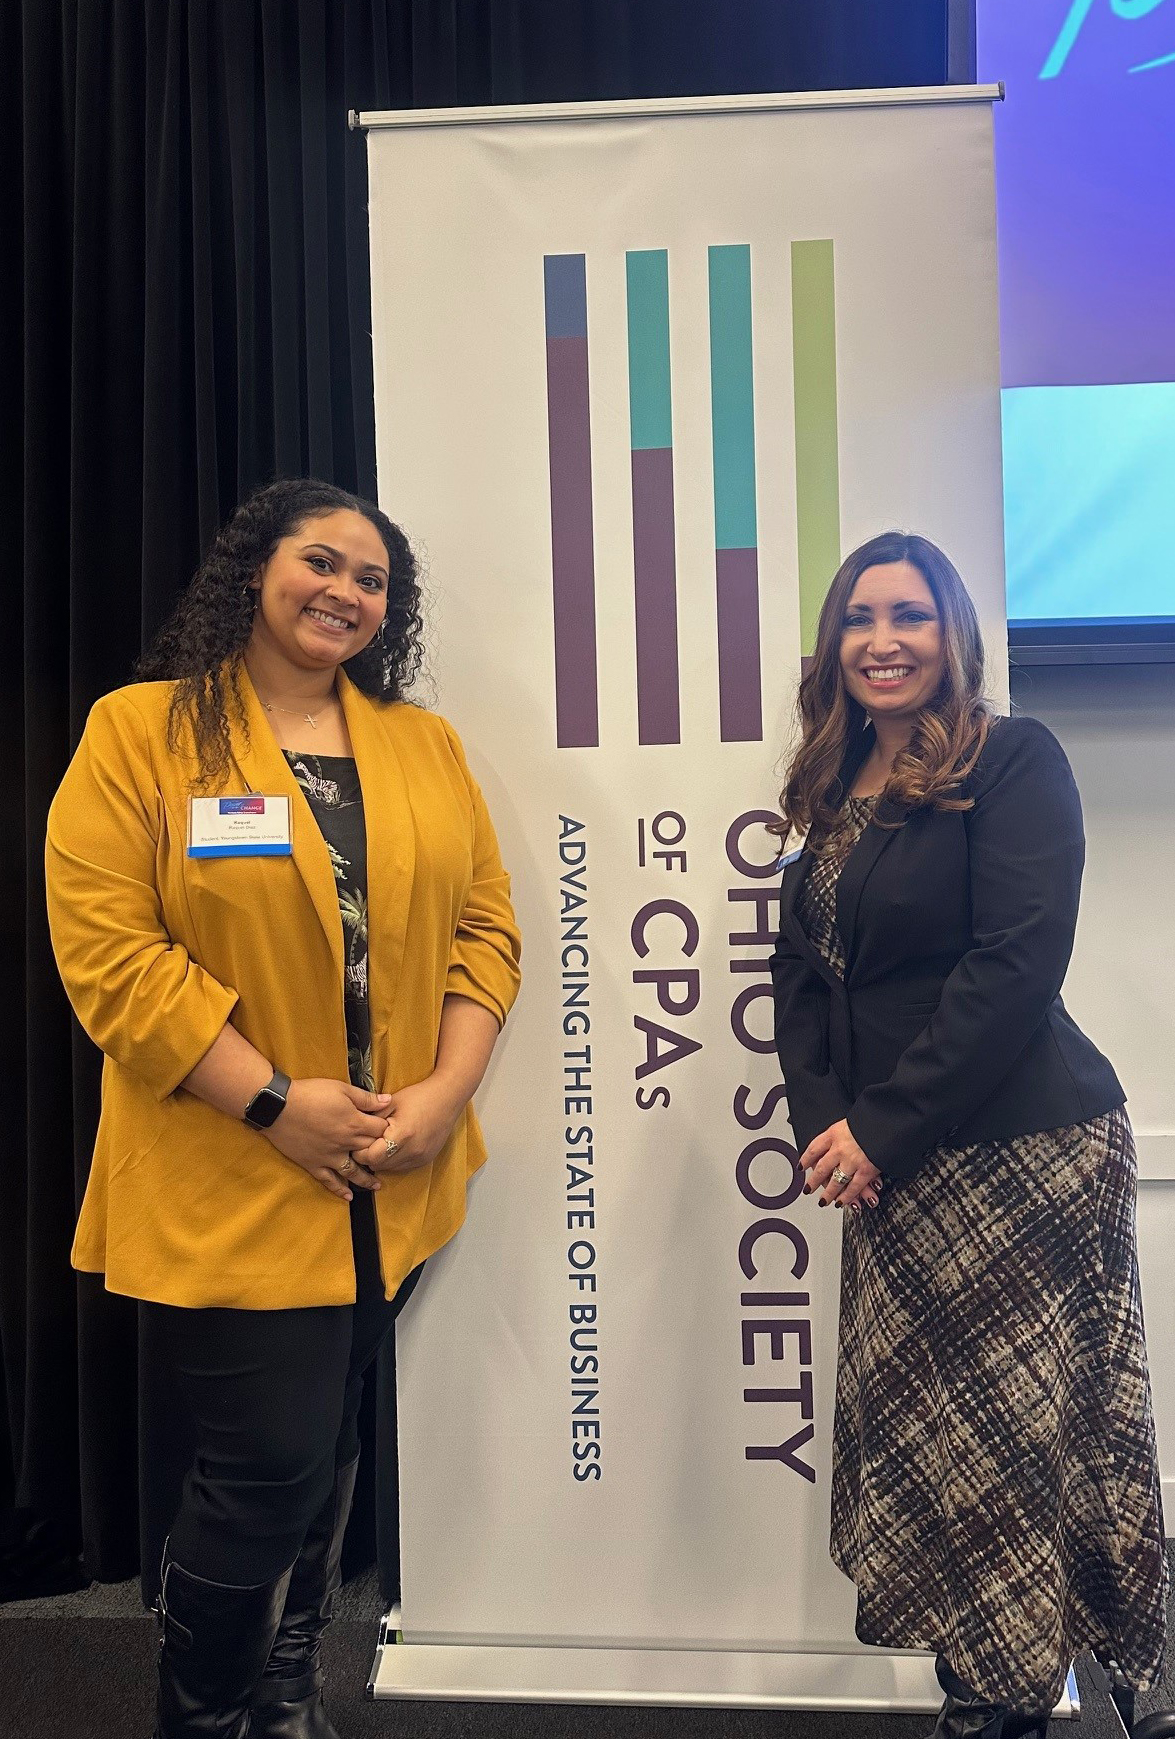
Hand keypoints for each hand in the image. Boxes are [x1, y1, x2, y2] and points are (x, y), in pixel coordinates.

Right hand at [264, 1078, 391, 1200]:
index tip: (392, 1130)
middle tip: (389, 1158)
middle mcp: (345, 1143)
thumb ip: (366, 1098)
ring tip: (376, 1186)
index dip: (389, 1129)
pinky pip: (329, 1180)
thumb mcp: (342, 1089)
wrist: (278, 1106)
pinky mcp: (313, 1164)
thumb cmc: (311, 1094)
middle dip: (381, 1153)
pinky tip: (348, 1196)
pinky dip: (339, 1190)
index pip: (381, 1131)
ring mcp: (329, 1156)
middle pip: (370, 1151)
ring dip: (366, 1179)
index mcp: (355, 1124)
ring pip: (353, 1172)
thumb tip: (388, 1101)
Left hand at [351, 1073, 464, 1176]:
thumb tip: (354, 1131)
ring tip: (381, 1143)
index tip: (358, 1141)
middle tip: (367, 1142)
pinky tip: (395, 1146)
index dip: (361, 1151)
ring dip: (382, 1160)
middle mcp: (412, 1150)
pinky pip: (403, 1167)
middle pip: (379, 1165)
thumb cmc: (419, 1096)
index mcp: (401, 1135)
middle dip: (370, 1156)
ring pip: (390, 1169)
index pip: (371, 1157)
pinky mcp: (426, 1159)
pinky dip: (395, 1160)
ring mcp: (420, 1157)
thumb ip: (371, 1118)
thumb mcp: (391, 1102)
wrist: (448, 1097)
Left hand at [801, 1119, 883, 1209]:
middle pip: (821, 1167)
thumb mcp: (850, 1120)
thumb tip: (834, 1140)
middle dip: (813, 1181)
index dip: (806, 1159)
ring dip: (828, 1193)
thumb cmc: (871, 1119)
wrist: (889, 1121)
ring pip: (835, 1181)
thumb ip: (840, 1133)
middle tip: (808, 1189)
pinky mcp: (866, 1170)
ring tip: (823, 1201)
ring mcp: (852, 1160)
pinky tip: (841, 1203)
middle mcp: (839, 1147)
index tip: (801, 1166)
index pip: (814, 1148)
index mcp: (834, 1133)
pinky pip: (853, 1187)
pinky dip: (846, 1197)